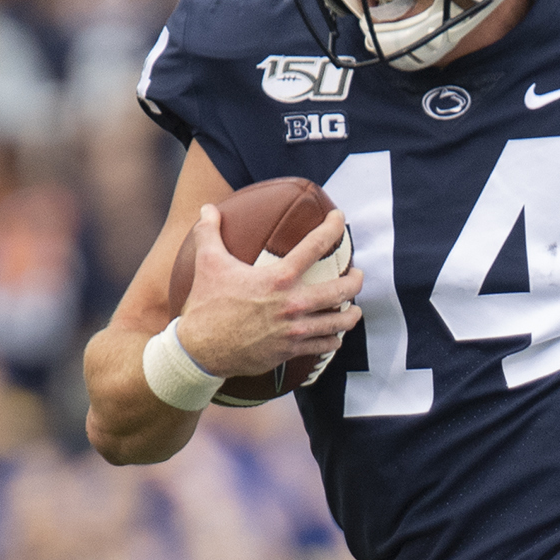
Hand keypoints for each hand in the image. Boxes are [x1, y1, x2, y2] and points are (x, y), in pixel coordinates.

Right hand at [172, 205, 362, 378]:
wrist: (201, 351)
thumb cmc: (206, 305)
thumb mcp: (207, 264)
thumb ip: (210, 233)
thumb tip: (208, 208)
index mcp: (278, 278)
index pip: (315, 246)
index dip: (332, 228)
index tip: (340, 219)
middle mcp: (293, 304)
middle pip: (341, 289)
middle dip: (356, 280)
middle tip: (358, 274)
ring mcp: (295, 330)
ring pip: (338, 322)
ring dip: (351, 314)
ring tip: (355, 309)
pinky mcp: (291, 351)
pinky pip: (323, 346)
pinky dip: (333, 340)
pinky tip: (335, 336)